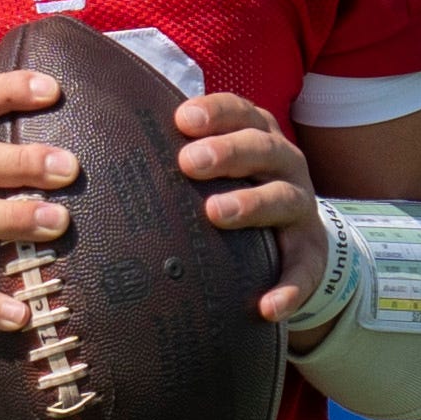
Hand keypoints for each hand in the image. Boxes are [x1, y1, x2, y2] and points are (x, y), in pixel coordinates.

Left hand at [172, 93, 323, 338]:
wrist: (294, 239)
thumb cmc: (235, 191)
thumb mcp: (217, 166)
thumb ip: (180, 152)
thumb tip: (111, 145)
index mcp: (259, 136)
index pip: (241, 113)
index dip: (215, 113)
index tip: (181, 120)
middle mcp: (285, 165)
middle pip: (263, 149)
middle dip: (227, 152)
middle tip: (188, 163)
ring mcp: (300, 208)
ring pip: (283, 199)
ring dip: (251, 204)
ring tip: (215, 213)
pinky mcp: (310, 252)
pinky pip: (304, 269)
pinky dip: (289, 287)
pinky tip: (267, 306)